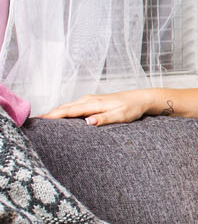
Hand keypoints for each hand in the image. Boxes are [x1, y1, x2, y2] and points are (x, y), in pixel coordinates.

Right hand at [42, 90, 161, 125]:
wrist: (140, 99)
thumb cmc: (131, 108)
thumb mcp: (120, 116)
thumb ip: (104, 119)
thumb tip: (87, 123)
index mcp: (92, 103)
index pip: (67, 111)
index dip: (52, 116)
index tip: (38, 122)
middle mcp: (87, 100)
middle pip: (63, 108)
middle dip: (47, 115)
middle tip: (31, 124)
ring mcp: (88, 100)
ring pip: (66, 107)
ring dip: (53, 113)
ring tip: (39, 122)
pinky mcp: (91, 103)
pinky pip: (72, 108)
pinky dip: (62, 112)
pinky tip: (57, 118)